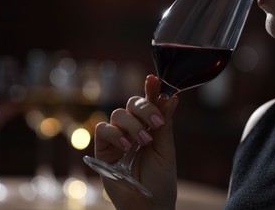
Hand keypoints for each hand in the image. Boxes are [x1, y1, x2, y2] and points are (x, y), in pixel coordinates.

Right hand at [95, 74, 178, 208]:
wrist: (148, 206)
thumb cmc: (160, 180)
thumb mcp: (167, 150)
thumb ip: (165, 125)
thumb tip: (171, 98)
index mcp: (150, 127)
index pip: (149, 103)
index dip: (151, 89)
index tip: (153, 79)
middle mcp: (133, 129)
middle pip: (133, 103)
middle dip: (145, 108)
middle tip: (156, 124)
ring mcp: (117, 137)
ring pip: (119, 114)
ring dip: (133, 124)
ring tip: (144, 141)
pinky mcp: (103, 149)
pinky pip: (103, 129)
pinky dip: (115, 133)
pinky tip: (127, 145)